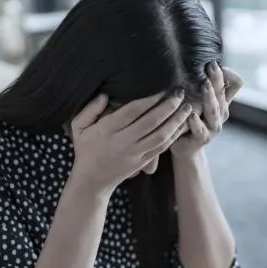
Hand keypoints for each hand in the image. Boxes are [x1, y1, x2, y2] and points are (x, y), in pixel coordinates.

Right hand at [70, 91, 189, 192]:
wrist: (92, 180)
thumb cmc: (86, 149)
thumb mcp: (78, 127)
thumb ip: (90, 110)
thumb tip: (105, 95)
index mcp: (107, 130)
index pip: (131, 112)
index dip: (149, 99)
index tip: (161, 87)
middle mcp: (123, 142)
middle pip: (150, 122)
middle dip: (168, 107)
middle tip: (180, 93)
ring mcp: (135, 154)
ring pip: (160, 136)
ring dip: (176, 121)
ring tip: (187, 108)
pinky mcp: (142, 162)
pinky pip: (161, 148)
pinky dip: (174, 136)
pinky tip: (182, 125)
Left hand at [171, 62, 242, 157]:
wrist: (186, 148)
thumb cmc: (193, 119)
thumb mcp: (202, 101)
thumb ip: (208, 85)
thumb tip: (209, 61)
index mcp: (223, 102)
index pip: (235, 83)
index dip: (228, 73)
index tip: (214, 64)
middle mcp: (221, 113)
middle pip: (223, 93)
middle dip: (217, 79)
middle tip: (211, 66)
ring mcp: (213, 127)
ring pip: (214, 110)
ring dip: (209, 97)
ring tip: (204, 85)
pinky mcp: (202, 139)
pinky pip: (200, 130)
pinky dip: (195, 121)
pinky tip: (190, 114)